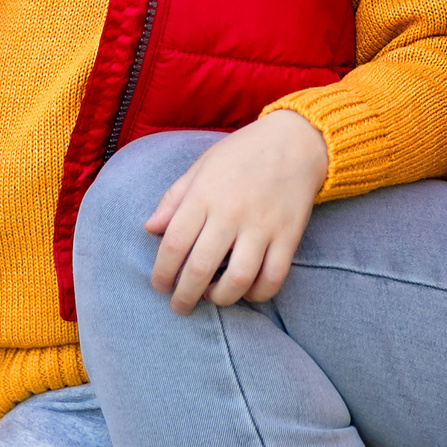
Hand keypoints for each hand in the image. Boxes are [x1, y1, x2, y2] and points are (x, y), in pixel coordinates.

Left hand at [146, 111, 330, 313]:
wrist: (296, 140)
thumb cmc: (242, 153)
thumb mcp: (202, 166)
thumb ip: (174, 198)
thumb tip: (150, 229)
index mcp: (204, 194)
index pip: (173, 244)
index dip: (161, 273)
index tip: (159, 285)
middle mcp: (231, 213)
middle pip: (200, 268)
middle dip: (184, 296)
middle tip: (179, 306)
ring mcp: (262, 226)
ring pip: (237, 280)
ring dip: (220, 299)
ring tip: (212, 297)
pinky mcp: (288, 236)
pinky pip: (273, 278)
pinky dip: (258, 294)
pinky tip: (246, 291)